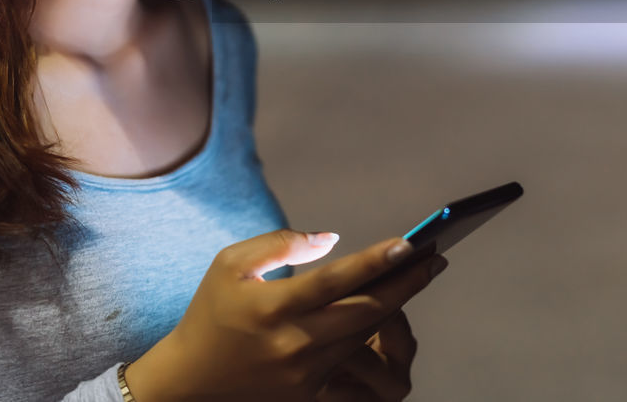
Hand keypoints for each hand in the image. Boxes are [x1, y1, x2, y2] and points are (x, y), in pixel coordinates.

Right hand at [124, 229, 443, 401]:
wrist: (191, 383)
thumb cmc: (212, 313)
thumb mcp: (231, 265)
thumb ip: (281, 244)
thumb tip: (331, 240)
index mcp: (273, 307)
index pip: (337, 280)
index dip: (377, 261)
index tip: (411, 241)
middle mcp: (295, 342)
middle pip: (366, 311)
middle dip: (407, 283)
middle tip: (435, 257)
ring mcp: (306, 372)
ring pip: (366, 334)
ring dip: (397, 304)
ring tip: (420, 274)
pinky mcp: (311, 391)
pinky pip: (354, 357)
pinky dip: (375, 330)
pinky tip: (392, 306)